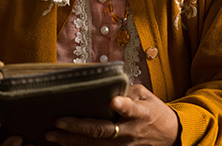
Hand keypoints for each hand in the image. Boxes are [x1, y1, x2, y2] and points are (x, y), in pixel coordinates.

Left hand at [44, 84, 178, 144]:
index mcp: (140, 113)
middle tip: (59, 121)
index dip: (122, 106)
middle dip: (78, 127)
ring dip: (71, 141)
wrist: (169, 136)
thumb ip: (127, 91)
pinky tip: (62, 143)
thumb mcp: (146, 96)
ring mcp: (123, 145)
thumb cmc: (154, 112)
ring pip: (94, 145)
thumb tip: (105, 82)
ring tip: (51, 135)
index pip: (131, 108)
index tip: (113, 101)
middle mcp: (130, 131)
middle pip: (102, 131)